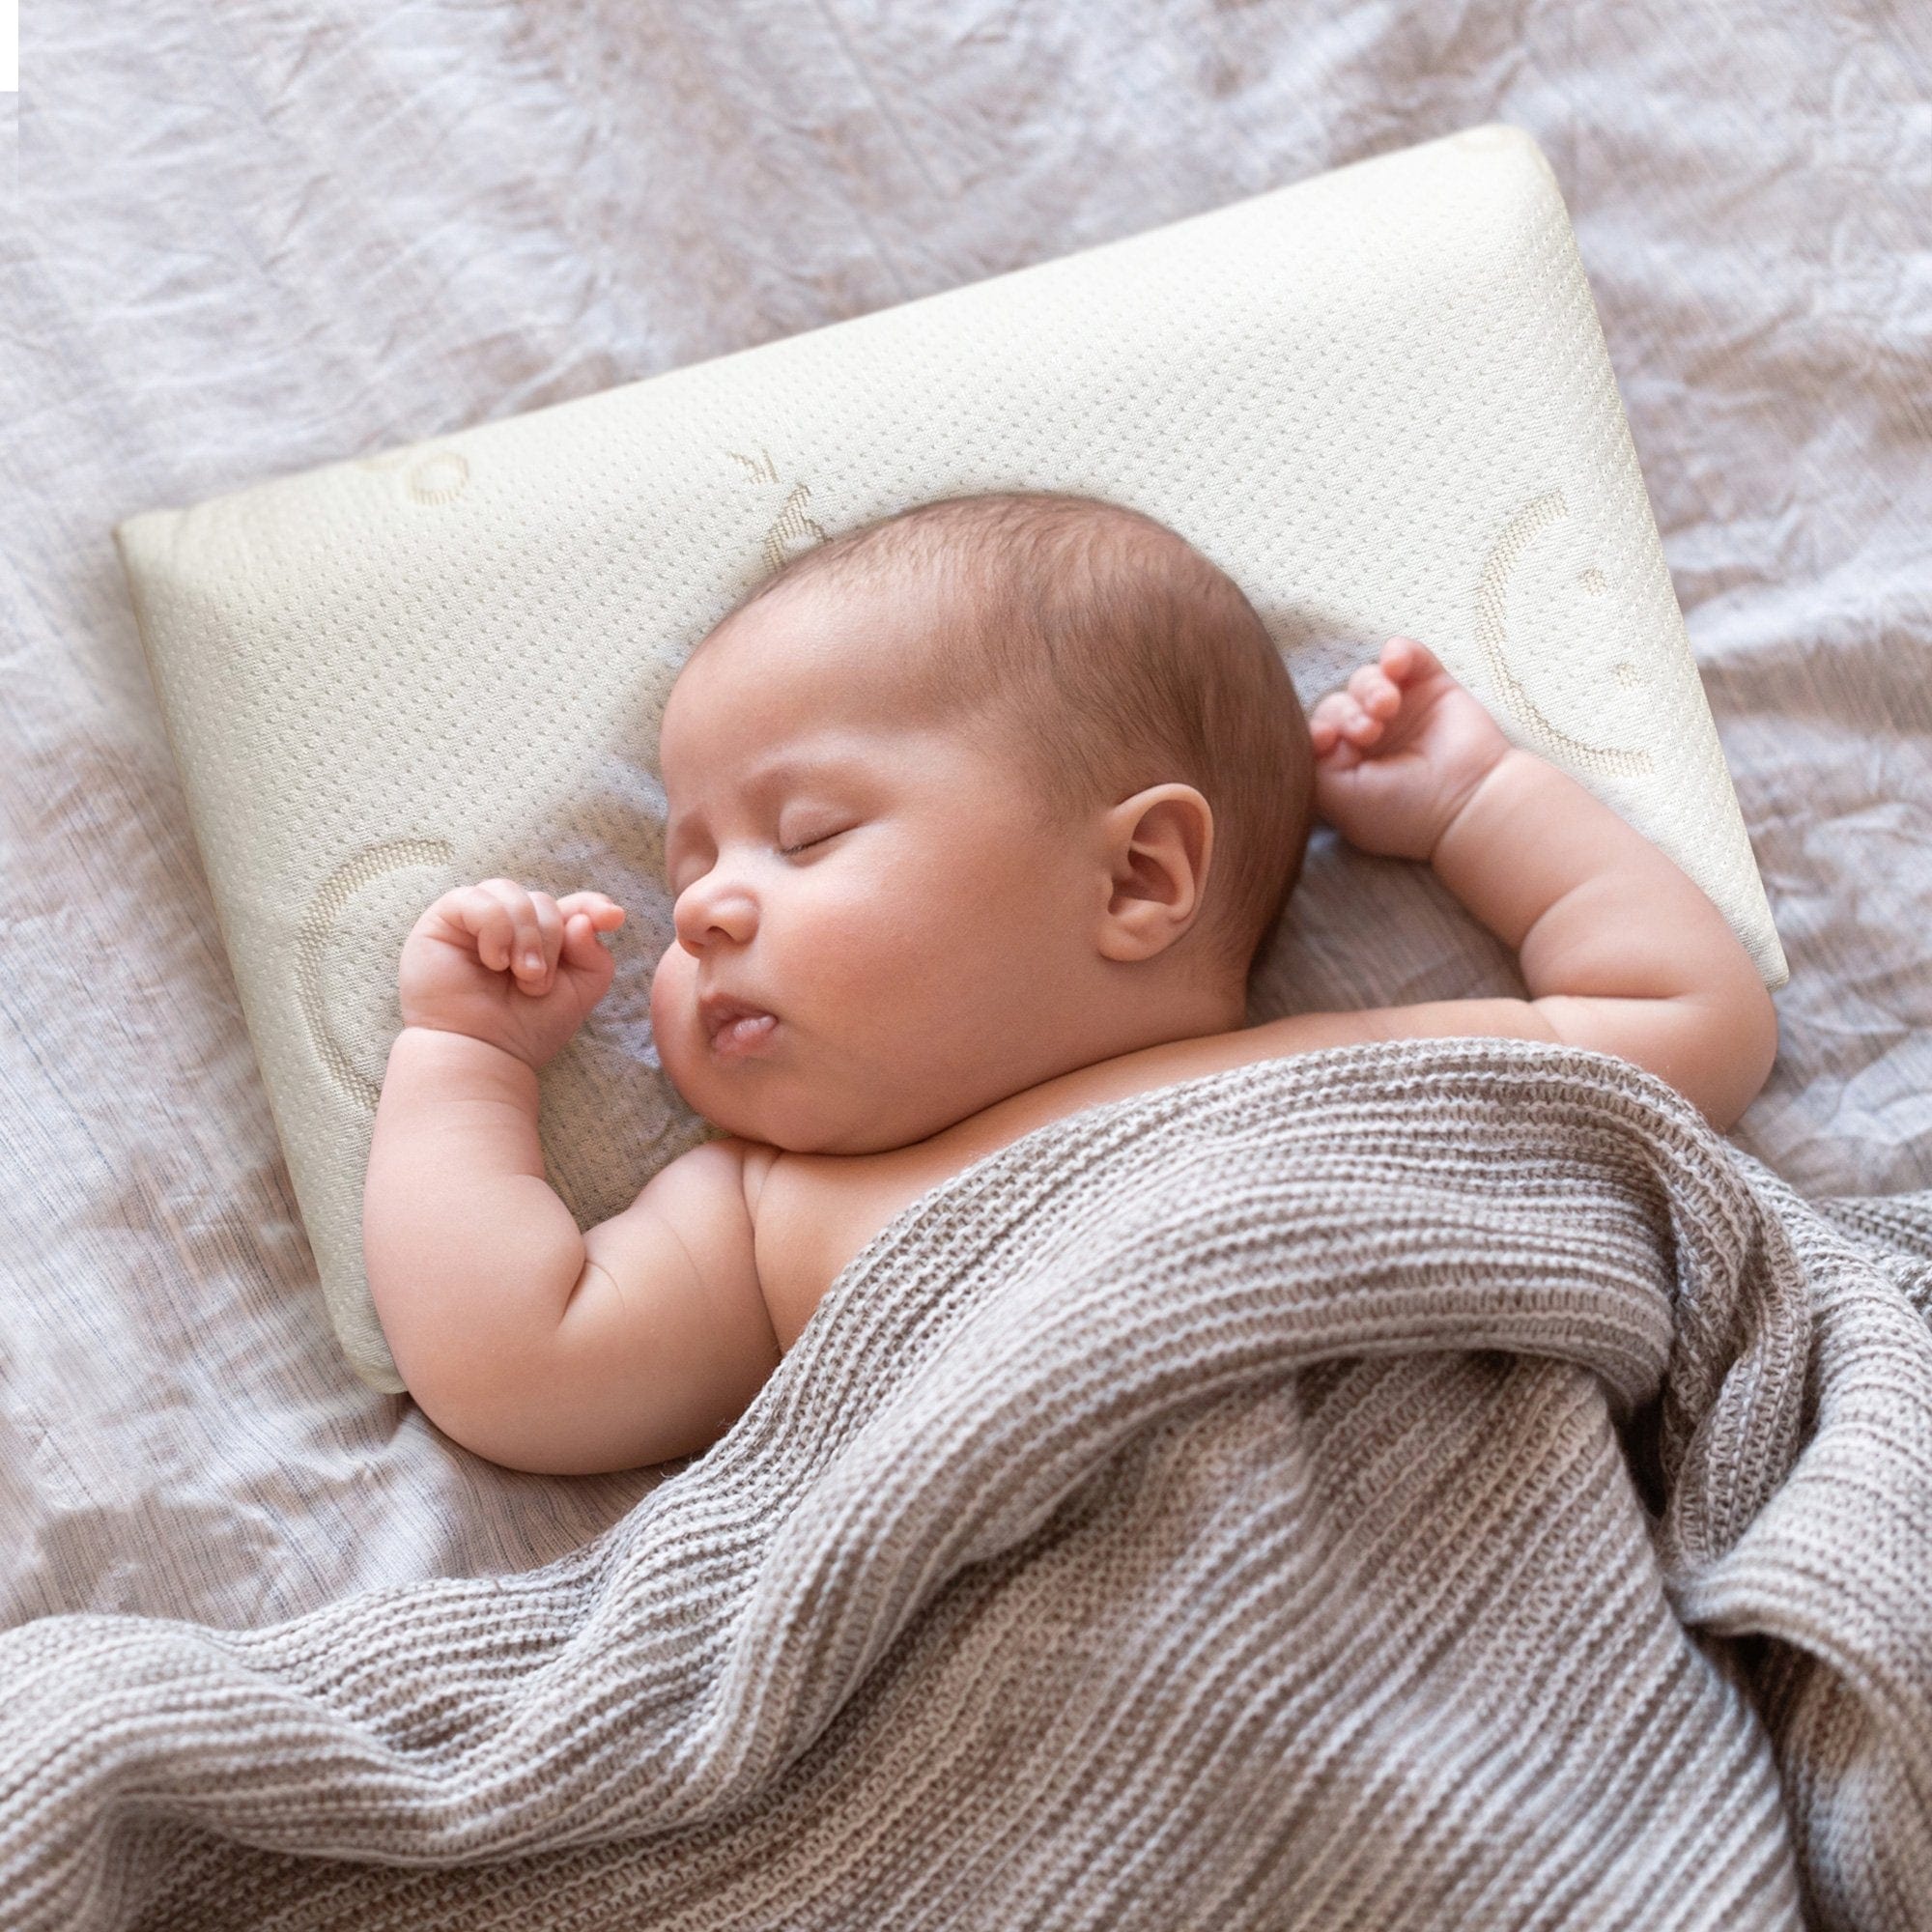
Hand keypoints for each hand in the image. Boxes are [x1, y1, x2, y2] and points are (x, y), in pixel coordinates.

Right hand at [397, 878, 627, 1069]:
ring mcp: (475, 919)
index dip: (592, 904)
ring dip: (526, 936)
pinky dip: (495, 928)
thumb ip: (593, 953)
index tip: (611, 918)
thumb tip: (583, 919)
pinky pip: (477, 899)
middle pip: (543, 901)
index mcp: (542, 937)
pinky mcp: (444, 919)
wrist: (482, 1052)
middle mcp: (509, 924)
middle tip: (537, 983)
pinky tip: (494, 961)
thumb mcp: (579, 991)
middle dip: (551, 941)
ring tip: (521, 975)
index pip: (572, 904)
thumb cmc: (527, 1027)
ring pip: (513, 893)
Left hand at [1308, 636, 1512, 862]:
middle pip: (1337, 703)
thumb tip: (1315, 730)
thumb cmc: (1403, 811)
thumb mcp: (1341, 799)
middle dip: (1346, 713)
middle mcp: (1369, 735)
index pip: (1316, 731)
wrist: (1467, 802)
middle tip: (1367, 732)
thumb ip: (1312, 764)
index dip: (1314, 729)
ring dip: (1369, 688)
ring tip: (1387, 708)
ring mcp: (1400, 708)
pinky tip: (1396, 665)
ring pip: (1366, 677)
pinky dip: (1396, 652)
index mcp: (1345, 763)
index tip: (1323, 738)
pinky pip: (1404, 653)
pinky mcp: (1430, 684)